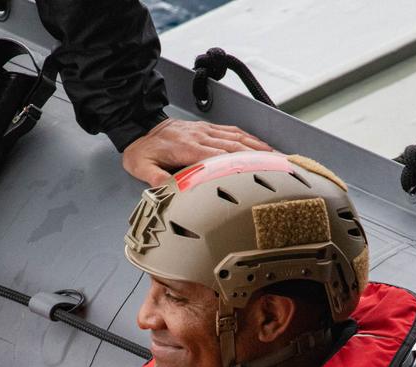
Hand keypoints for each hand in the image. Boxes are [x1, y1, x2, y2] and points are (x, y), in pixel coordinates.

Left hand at [122, 118, 272, 184]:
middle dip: (255, 157)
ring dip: (257, 147)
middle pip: (233, 146)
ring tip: (276, 156)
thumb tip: (167, 191)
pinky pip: (232, 130)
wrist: (139, 126)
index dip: (236, 163)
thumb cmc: (143, 149)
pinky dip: (249, 137)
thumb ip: (155, 179)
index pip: (216, 156)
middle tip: (275, 166)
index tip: (254, 172)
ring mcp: (205, 130)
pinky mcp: (207, 128)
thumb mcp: (141, 166)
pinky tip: (260, 145)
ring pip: (236, 137)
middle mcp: (200, 137)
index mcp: (186, 148)